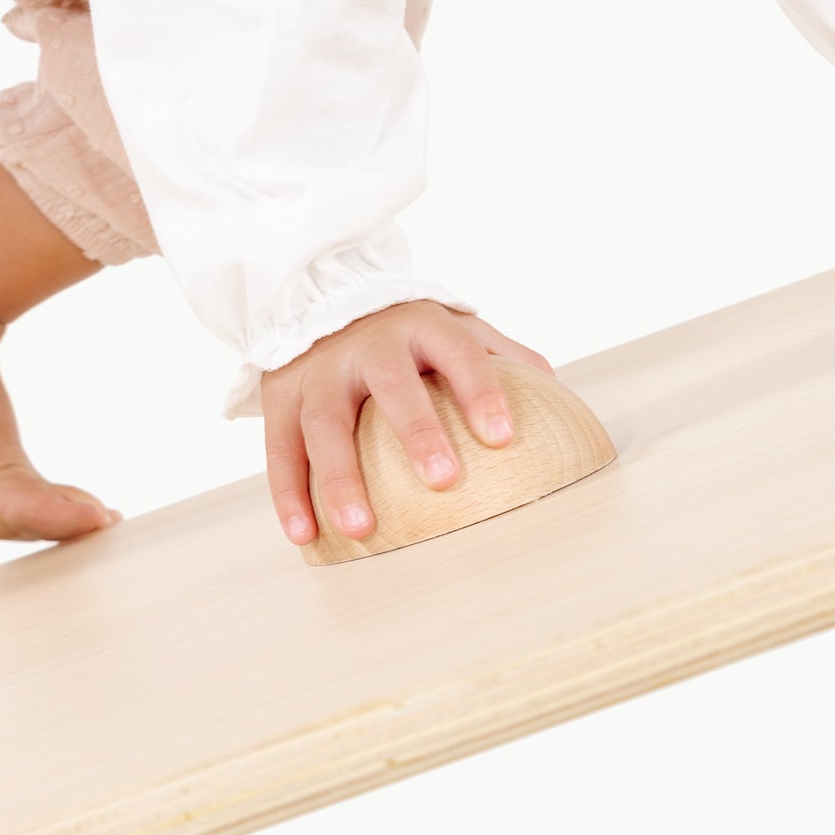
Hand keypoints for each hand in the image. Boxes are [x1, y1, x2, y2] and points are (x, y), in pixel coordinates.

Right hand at [261, 301, 552, 548]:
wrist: (315, 298)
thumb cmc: (404, 332)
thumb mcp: (450, 327)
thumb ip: (499, 353)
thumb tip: (555, 392)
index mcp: (420, 326)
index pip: (458, 352)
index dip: (480, 390)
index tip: (501, 437)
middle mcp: (368, 344)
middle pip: (392, 385)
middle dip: (417, 431)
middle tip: (444, 480)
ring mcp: (319, 371)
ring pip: (325, 424)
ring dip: (340, 477)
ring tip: (362, 528)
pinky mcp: (278, 398)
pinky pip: (281, 449)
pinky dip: (290, 494)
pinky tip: (306, 536)